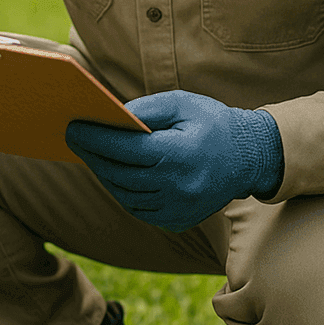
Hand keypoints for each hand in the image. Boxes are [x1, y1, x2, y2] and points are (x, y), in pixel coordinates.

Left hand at [66, 90, 282, 231]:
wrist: (250, 158)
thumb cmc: (213, 123)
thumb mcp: (183, 103)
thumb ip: (146, 108)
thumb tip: (112, 118)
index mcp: (179, 155)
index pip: (126, 148)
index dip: (95, 138)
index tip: (72, 127)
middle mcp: (177, 187)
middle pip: (120, 173)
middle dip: (93, 155)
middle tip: (75, 139)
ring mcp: (177, 208)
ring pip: (125, 194)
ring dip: (105, 175)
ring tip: (91, 155)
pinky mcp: (178, 220)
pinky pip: (139, 208)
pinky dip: (122, 191)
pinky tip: (114, 174)